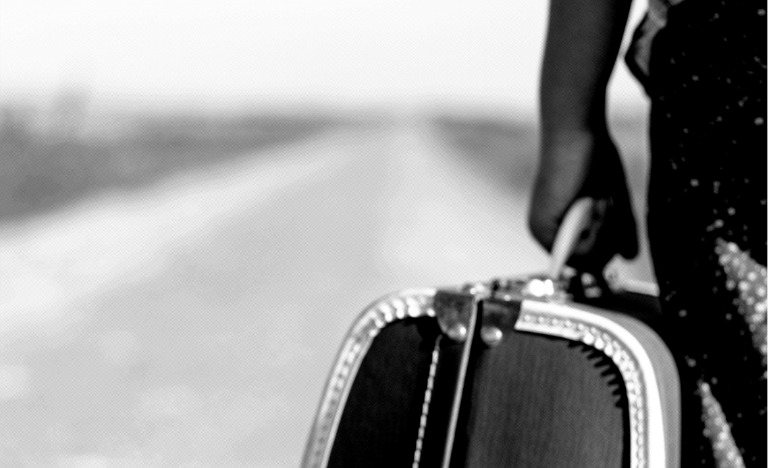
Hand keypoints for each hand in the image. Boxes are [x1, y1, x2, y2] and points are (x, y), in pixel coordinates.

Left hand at [528, 128, 638, 273]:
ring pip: (589, 260)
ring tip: (599, 199)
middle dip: (609, 236)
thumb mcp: (613, 202)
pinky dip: (599, 229)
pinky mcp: (544, 229)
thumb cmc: (595, 161)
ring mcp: (542, 233)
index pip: (588, 259)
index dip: (607, 246)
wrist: (576, 134)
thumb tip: (629, 257)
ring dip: (606, 230)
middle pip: (590, 264)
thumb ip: (621, 230)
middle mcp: (547, 234)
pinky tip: (594, 203)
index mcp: (559, 228)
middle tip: (604, 202)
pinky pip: (583, 253)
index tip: (607, 211)